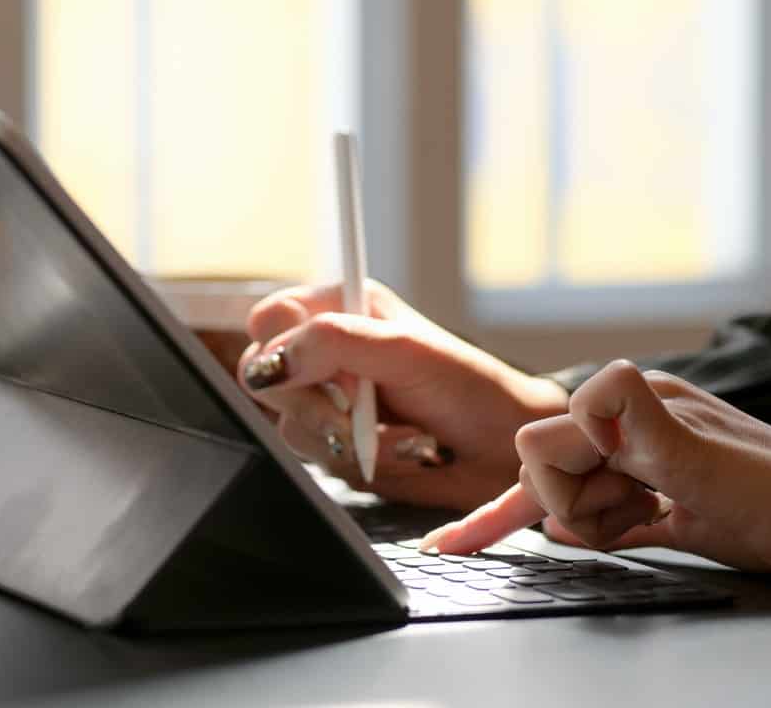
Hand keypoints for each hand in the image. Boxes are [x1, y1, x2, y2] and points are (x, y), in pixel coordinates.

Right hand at [236, 281, 568, 510]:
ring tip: (400, 435)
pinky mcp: (337, 444)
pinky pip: (315, 458)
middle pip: (265, 376)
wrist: (506, 451)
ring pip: (288, 424)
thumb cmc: (470, 389)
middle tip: (357, 412)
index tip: (321, 374)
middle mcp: (327, 352)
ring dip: (343, 438)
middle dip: (315, 405)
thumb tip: (272, 361)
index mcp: (341, 309)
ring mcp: (330, 401)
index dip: (283, 349)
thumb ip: (335, 344)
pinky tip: (399, 453)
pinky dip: (356, 462)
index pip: (271, 320)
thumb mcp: (405, 351)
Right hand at [422, 360, 770, 582]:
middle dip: (574, 503)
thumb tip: (587, 392)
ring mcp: (652, 463)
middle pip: (555, 468)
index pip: (543, 441)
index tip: (614, 490)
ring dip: (594, 520)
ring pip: (578, 494)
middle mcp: (636, 424)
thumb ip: (631, 416)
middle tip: (634, 513)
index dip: (559, 480)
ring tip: (649, 521)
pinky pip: (609, 513)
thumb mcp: (693, 455)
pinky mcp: (670, 501)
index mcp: (635, 402)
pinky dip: (593, 527)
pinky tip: (582, 537)